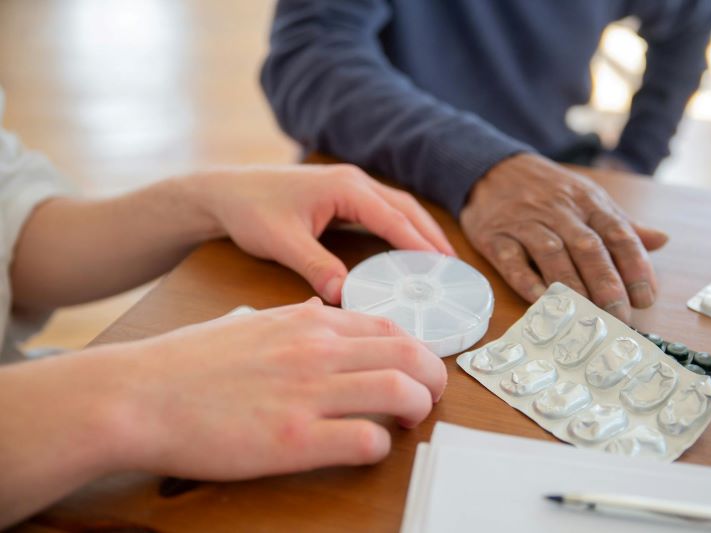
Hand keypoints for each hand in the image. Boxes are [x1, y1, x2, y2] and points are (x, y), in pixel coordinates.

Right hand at [107, 299, 446, 478]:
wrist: (138, 395)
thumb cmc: (186, 362)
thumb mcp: (246, 321)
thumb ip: (290, 316)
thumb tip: (320, 309)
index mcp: (307, 321)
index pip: (389, 325)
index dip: (415, 349)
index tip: (415, 368)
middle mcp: (316, 349)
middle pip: (410, 353)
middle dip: (434, 377)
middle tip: (430, 396)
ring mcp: (307, 393)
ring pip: (401, 390)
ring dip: (419, 408)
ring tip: (410, 421)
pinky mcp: (293, 439)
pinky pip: (366, 440)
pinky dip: (381, 446)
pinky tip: (368, 448)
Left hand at [186, 164, 454, 302]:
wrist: (224, 192)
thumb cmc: (250, 209)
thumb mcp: (282, 241)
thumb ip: (315, 266)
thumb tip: (343, 295)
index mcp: (344, 188)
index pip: (393, 218)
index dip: (419, 243)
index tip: (442, 266)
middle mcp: (352, 182)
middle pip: (405, 208)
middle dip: (431, 235)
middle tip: (454, 265)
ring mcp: (348, 186)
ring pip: (397, 207)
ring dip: (420, 230)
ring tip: (441, 258)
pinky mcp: (341, 196)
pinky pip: (382, 211)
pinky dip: (401, 228)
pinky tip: (407, 247)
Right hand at [460, 153, 667, 321]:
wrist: (493, 169)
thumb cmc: (547, 191)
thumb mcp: (587, 198)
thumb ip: (620, 224)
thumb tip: (661, 241)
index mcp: (587, 202)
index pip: (617, 233)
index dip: (635, 266)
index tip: (646, 297)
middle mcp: (558, 211)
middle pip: (587, 248)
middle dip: (606, 284)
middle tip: (619, 315)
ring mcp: (525, 223)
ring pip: (552, 254)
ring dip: (571, 286)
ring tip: (586, 315)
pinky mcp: (495, 237)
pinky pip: (512, 260)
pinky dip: (527, 281)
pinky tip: (541, 301)